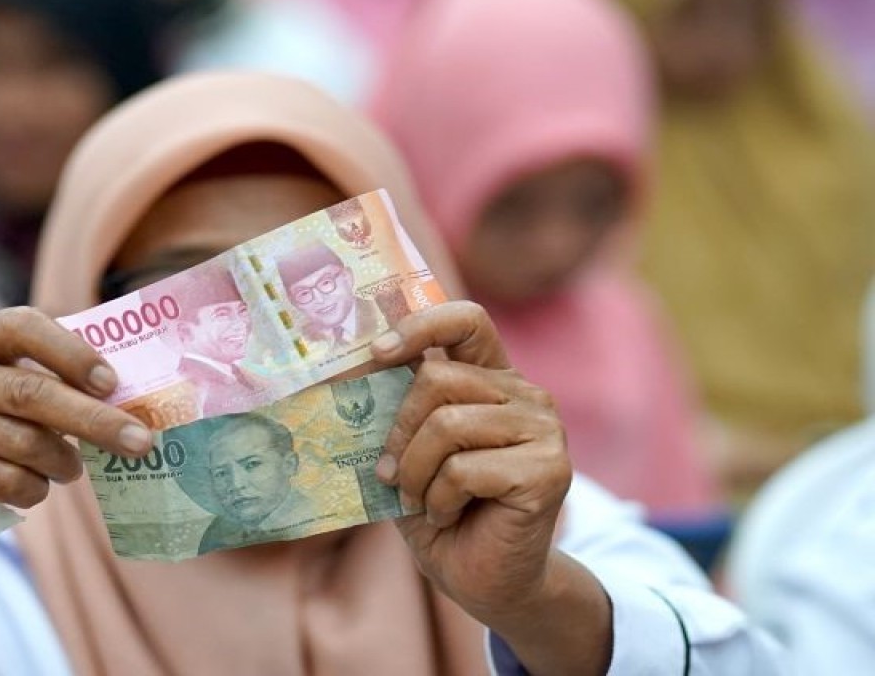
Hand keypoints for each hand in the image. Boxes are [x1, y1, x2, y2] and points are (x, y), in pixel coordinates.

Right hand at [0, 307, 151, 618]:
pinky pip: (2, 481)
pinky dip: (33, 489)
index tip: (112, 382)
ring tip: (72, 469)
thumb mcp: (1, 391)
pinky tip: (34, 488)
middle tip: (140, 442)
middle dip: (93, 419)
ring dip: (63, 462)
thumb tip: (125, 399)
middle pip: (30, 393)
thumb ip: (48, 382)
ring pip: (22, 443)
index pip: (21, 326)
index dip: (71, 352)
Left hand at [372, 302, 609, 674]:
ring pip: (448, 425)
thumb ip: (396, 407)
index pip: (467, 320)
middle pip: (439, 379)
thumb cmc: (441, 510)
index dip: (421, 326)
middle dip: (399, 431)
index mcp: (493, 379)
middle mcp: (526, 395)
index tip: (378, 352)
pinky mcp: (548, 470)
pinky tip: (447, 516)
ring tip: (420, 500)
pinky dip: (439, 500)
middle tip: (392, 473)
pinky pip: (464, 469)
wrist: (485, 580)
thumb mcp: (409, 451)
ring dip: (416, 473)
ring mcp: (544, 430)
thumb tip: (354, 367)